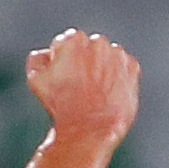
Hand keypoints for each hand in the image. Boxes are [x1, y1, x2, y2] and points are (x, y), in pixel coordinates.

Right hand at [26, 30, 141, 153]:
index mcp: (73, 39)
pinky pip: (124, 67)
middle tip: (79, 84)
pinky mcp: (132, 69)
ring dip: (102, 67)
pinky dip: (118, 76)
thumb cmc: (60, 104)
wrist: (90, 128)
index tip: (64, 76)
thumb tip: (47, 54)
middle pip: (89, 48)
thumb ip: (38, 58)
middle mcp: (98, 43)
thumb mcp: (35, 78)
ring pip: (108, 56)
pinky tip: (108, 91)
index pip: (67, 42)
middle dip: (84, 61)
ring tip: (94, 90)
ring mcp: (118, 55)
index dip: (63, 59)